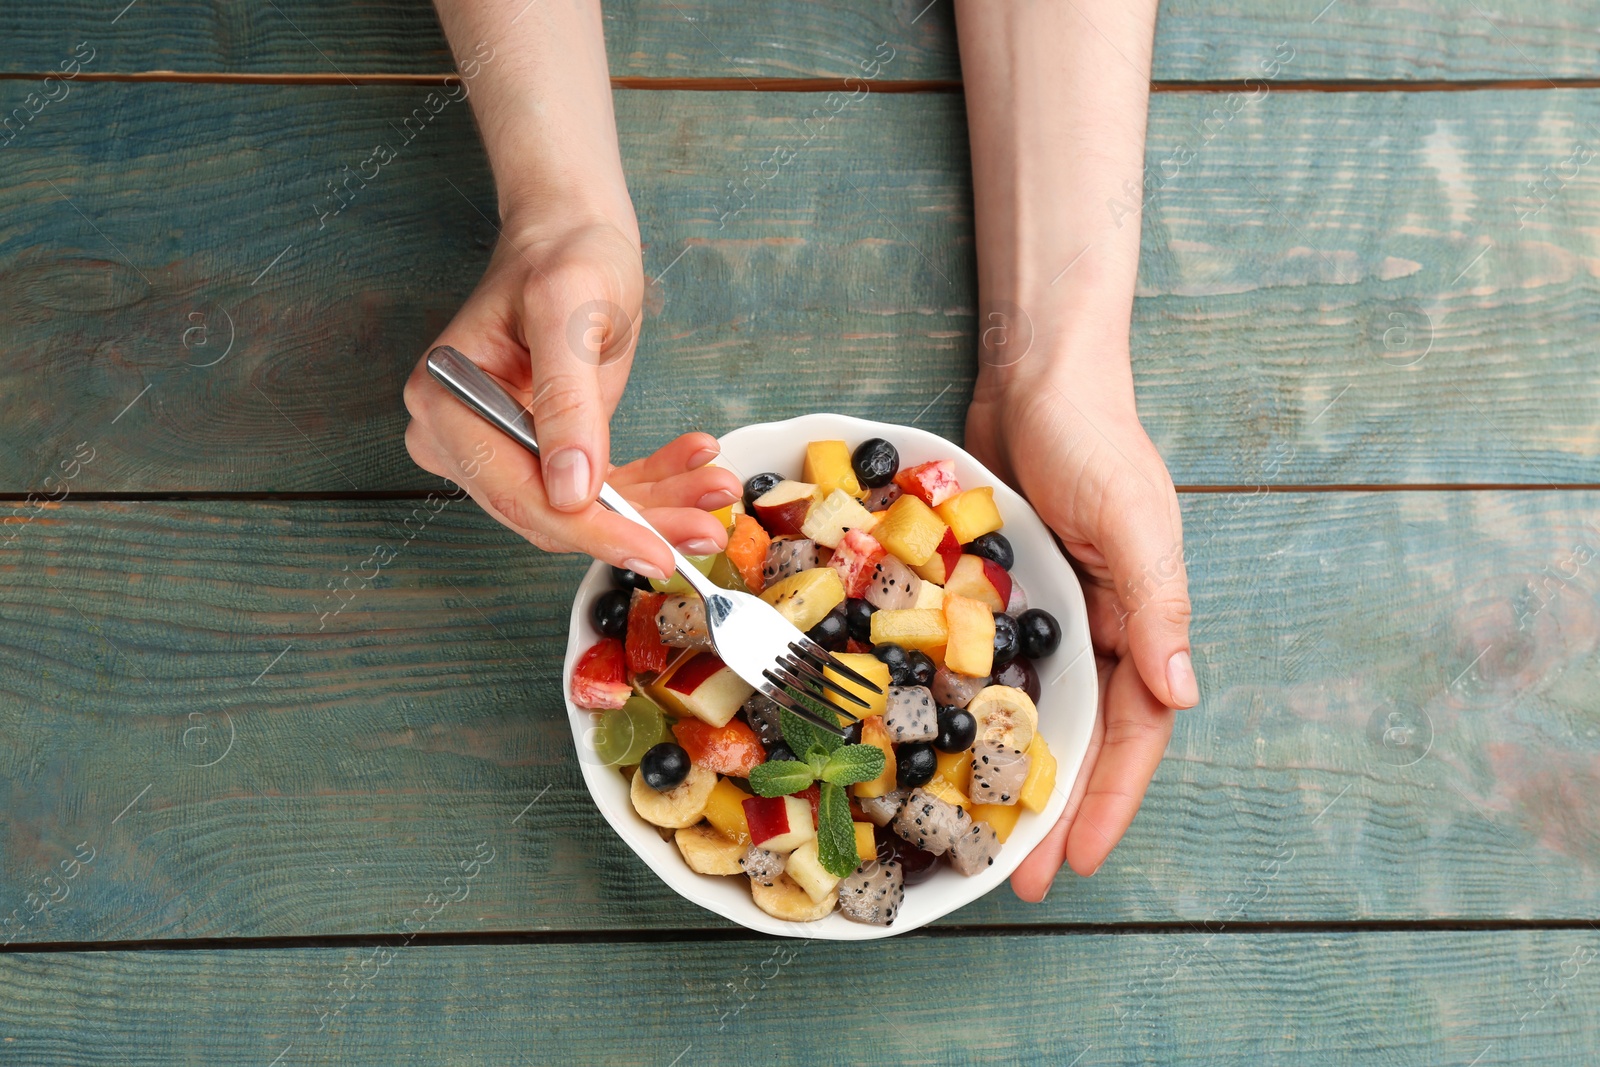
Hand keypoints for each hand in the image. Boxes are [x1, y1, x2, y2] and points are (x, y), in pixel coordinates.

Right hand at [403, 214, 740, 576]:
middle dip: (636, 523)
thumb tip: (570, 489)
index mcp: (447, 404)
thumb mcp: (568, 313)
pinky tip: (696, 463)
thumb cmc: (564, 253)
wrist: (576, 232)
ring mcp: (505, 447)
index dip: (590, 529)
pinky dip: (655, 483)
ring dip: (658, 506)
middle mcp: (464, 436)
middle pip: (553, 513)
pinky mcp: (547, 450)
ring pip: (586, 509)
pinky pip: (603, 487)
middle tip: (703, 528)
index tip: (653, 548)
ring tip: (716, 490)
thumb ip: (567, 402)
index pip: (519, 494)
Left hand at [963, 344, 1195, 896]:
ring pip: (1020, 711)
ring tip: (963, 828)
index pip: (1132, 734)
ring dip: (997, 769)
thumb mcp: (1135, 518)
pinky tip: (922, 742)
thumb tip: (1182, 692)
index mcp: (1140, 623)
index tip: (1074, 864)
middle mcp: (1093, 630)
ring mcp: (1039, 614)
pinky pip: (973, 662)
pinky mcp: (989, 591)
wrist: (1036, 373)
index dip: (1108, 802)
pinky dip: (954, 704)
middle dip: (1048, 808)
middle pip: (1074, 738)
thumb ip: (1159, 602)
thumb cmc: (1097, 437)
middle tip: (1011, 877)